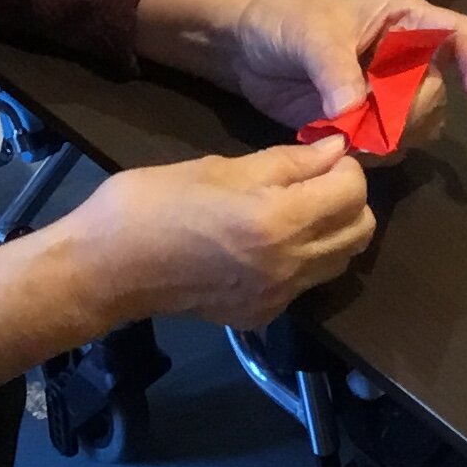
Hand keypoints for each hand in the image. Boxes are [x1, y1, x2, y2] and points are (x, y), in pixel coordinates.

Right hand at [69, 140, 375, 327]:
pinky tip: (268, 243)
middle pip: (360, 230)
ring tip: (295, 210)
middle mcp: (289, 265)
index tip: (320, 156)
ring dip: (332, 231)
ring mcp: (278, 297)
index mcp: (279, 221)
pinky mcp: (263, 316)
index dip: (344, 165)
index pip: (353, 190)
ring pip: (340, 260)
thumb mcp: (222, 167)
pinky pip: (307, 283)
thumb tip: (335, 150)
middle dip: (347, 199)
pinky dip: (304, 259)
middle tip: (313, 181)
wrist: (106, 269)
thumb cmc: (154, 203)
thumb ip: (288, 162)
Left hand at [220, 0, 466, 155]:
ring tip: (350, 135)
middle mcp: (405, 60)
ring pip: (417, 127)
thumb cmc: (285, 19)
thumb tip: (354, 114)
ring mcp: (386, 95)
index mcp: (404, 22)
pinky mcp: (364, 124)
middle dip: (408, 114)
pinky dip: (370, 154)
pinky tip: (340, 146)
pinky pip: (387, 147)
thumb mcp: (310, 32)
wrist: (246, 47)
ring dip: (391, 138)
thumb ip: (335, 70)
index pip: (459, 35)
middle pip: (435, 94)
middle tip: (369, 122)